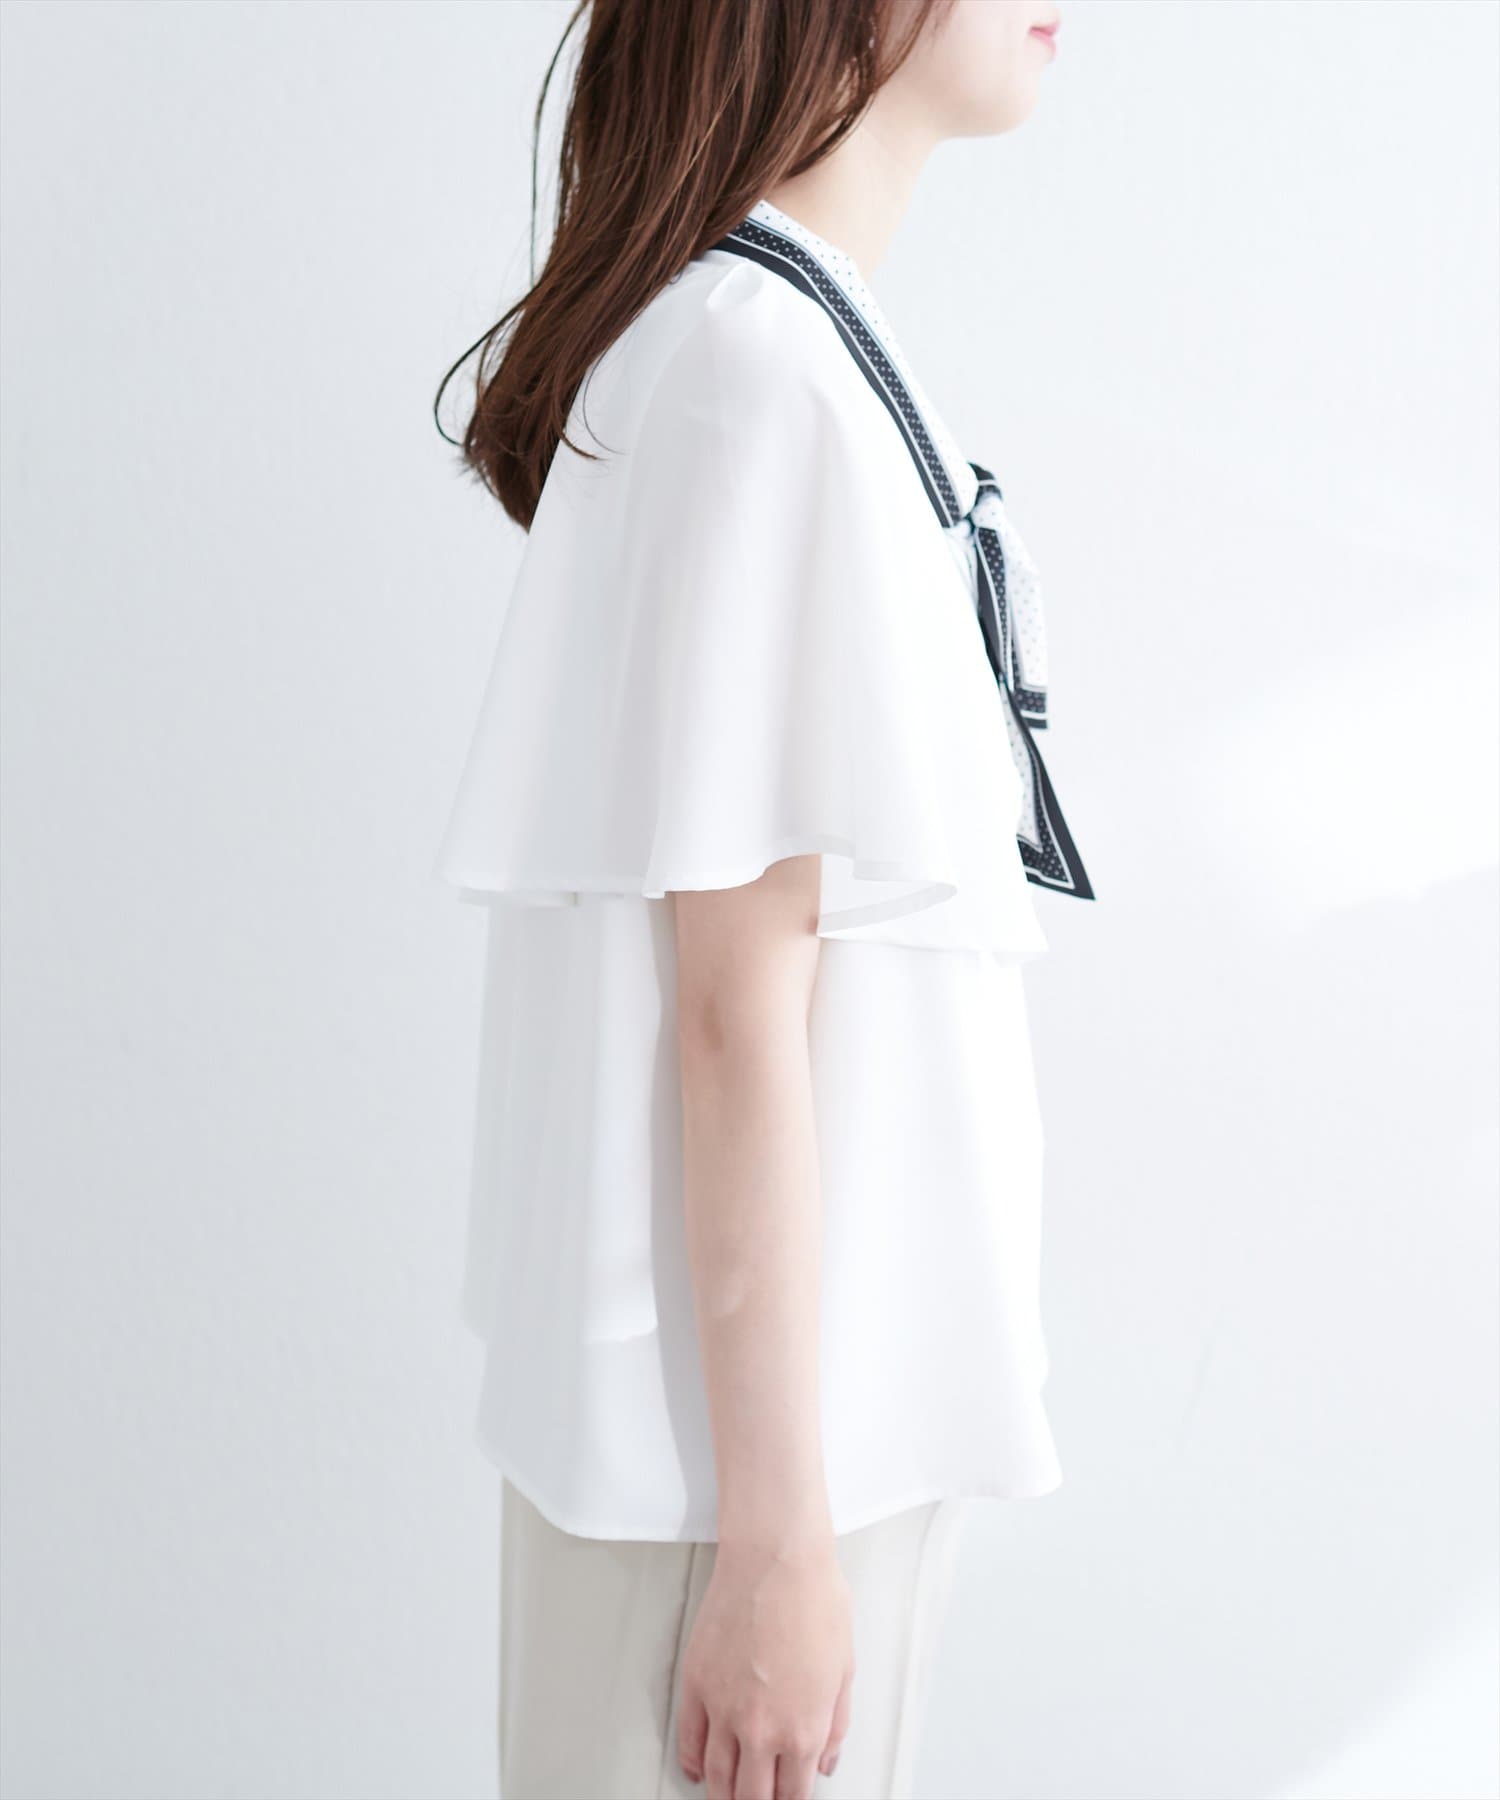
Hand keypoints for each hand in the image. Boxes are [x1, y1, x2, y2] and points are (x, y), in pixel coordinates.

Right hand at [676, 1530, 854, 1799]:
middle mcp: (760, 1730)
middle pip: (751, 1797)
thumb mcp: (845, 1669)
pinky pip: (689, 1740)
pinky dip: (693, 1763)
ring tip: (729, 1797)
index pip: (792, 1796)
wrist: (776, 1558)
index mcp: (803, 1731)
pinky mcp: (696, 1683)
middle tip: (758, 1799)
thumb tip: (824, 1760)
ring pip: (717, 1778)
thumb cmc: (815, 1600)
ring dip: (724, 1795)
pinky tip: (699, 1769)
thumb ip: (835, 1725)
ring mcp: (722, 1709)